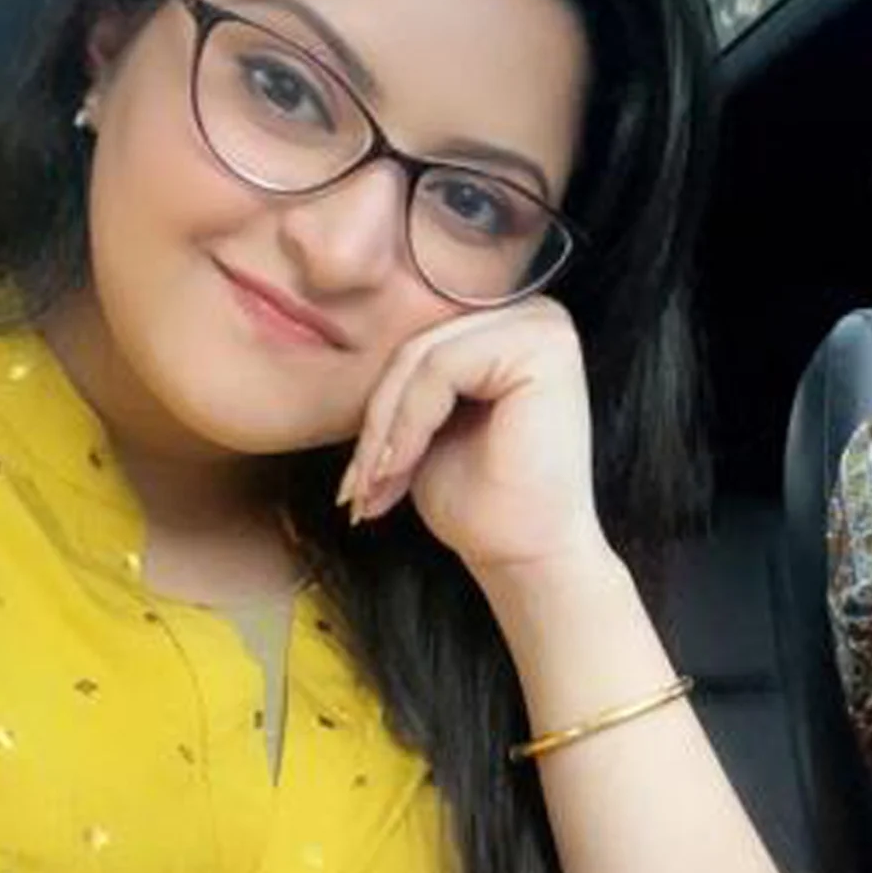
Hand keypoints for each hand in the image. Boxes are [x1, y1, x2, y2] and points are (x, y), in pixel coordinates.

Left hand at [335, 298, 607, 577]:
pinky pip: (441, 369)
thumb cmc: (482, 502)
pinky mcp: (542, 348)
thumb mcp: (424, 430)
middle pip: (417, 345)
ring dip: (386, 428)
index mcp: (511, 327)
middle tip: (357, 486)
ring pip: (422, 356)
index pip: (418, 344)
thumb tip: (328, 346)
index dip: (378, 408)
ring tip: (375, 485)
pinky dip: (408, 424)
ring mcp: (542, 325)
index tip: (356, 476)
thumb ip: (404, 385)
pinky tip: (400, 469)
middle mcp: (534, 314)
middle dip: (376, 421)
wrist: (529, 558)